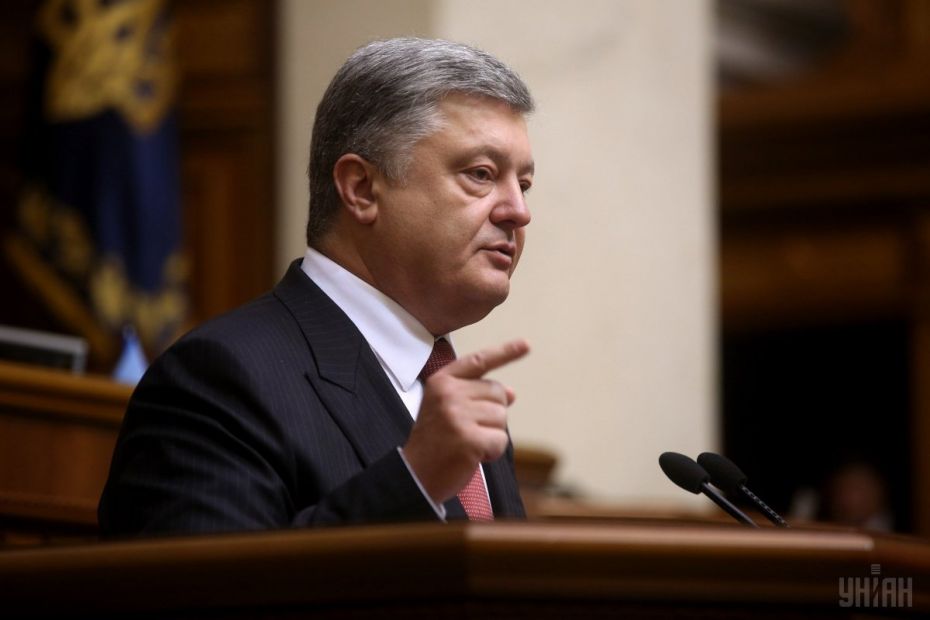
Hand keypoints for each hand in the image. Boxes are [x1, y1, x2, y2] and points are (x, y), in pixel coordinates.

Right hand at [403, 339, 529, 503]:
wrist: (415, 474)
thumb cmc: (435, 441)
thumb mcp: (450, 409)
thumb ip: (477, 396)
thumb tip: (512, 393)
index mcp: (442, 381)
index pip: (479, 361)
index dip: (505, 352)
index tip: (526, 344)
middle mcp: (449, 393)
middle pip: (498, 393)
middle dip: (492, 414)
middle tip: (467, 430)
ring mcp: (457, 415)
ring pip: (502, 417)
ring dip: (492, 434)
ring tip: (467, 443)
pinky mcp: (469, 439)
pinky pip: (501, 440)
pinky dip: (493, 452)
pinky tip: (472, 455)